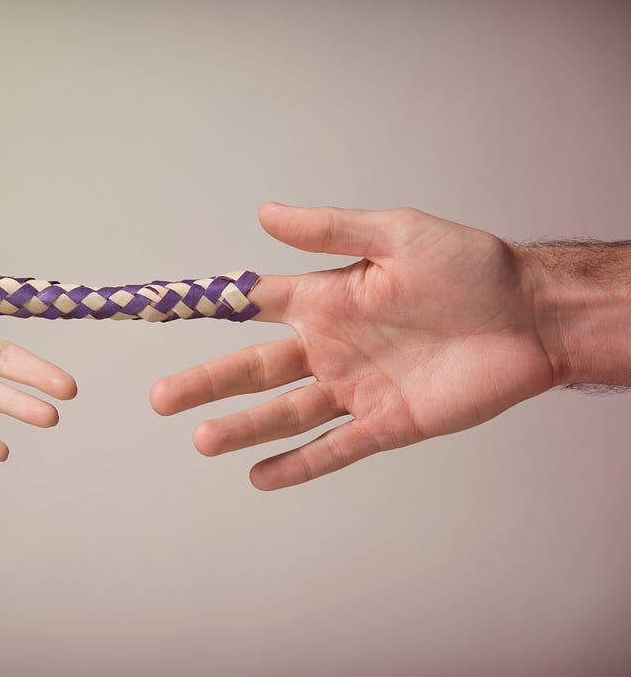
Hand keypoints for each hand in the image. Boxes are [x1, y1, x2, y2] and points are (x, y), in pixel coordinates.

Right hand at [151, 205, 557, 489]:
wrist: (533, 317)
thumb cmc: (471, 267)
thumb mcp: (397, 234)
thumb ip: (330, 230)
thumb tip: (264, 214)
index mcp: (326, 299)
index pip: (251, 305)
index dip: (206, 308)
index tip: (159, 313)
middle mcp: (331, 347)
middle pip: (253, 370)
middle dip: (206, 384)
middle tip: (160, 399)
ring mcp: (356, 388)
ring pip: (286, 413)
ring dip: (244, 428)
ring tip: (203, 441)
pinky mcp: (388, 424)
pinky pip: (335, 448)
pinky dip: (299, 465)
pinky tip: (261, 477)